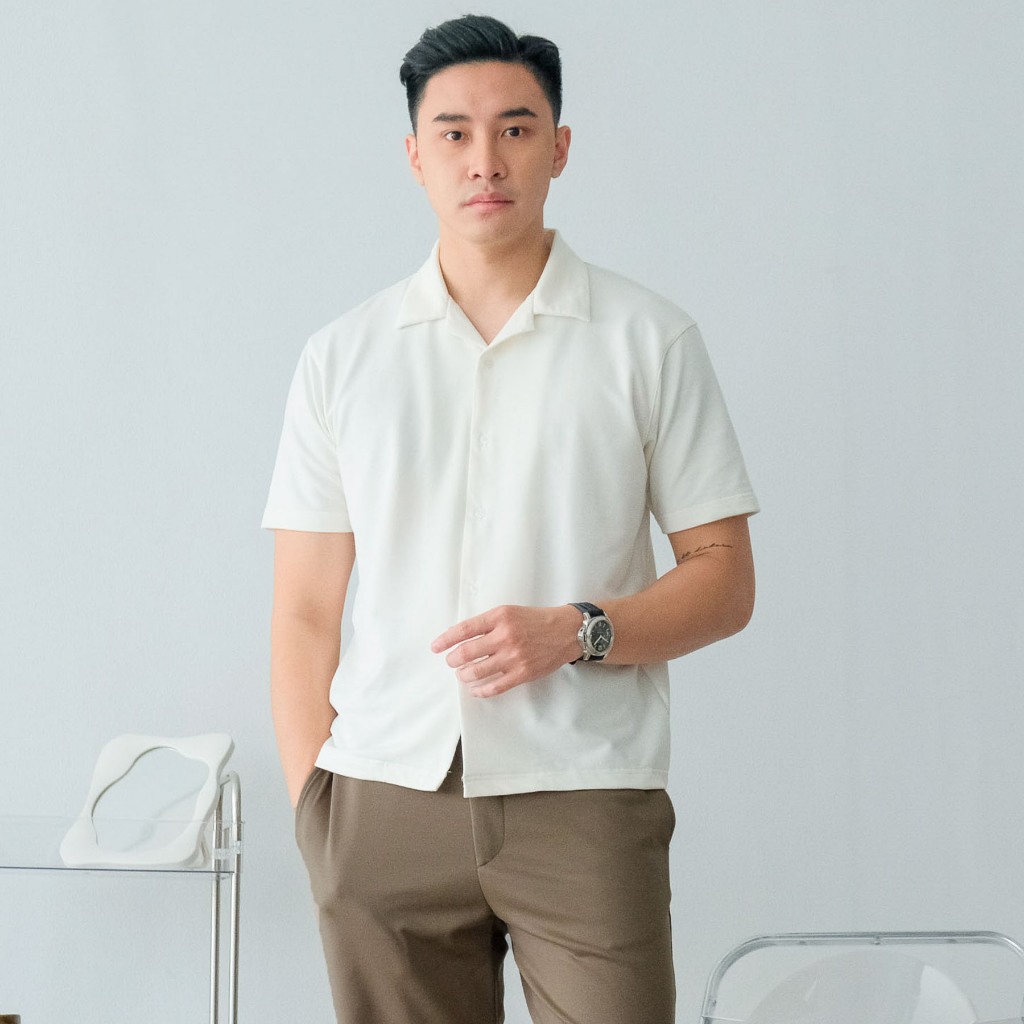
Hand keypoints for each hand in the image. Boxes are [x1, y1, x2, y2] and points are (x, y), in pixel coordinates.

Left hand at [431, 604, 581, 696]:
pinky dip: (481, 690)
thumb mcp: (510, 612)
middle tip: (451, 661)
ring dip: (464, 675)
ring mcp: (514, 657)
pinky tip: (475, 690)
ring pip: (477, 671)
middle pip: (467, 652)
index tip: (435, 646)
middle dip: (453, 660)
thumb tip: (462, 637)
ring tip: (462, 674)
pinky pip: (495, 686)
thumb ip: (488, 623)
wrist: (566, 631)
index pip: (465, 629)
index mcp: (500, 617)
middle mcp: (505, 636)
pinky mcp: (522, 673)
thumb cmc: (536, 620)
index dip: (446, 639)